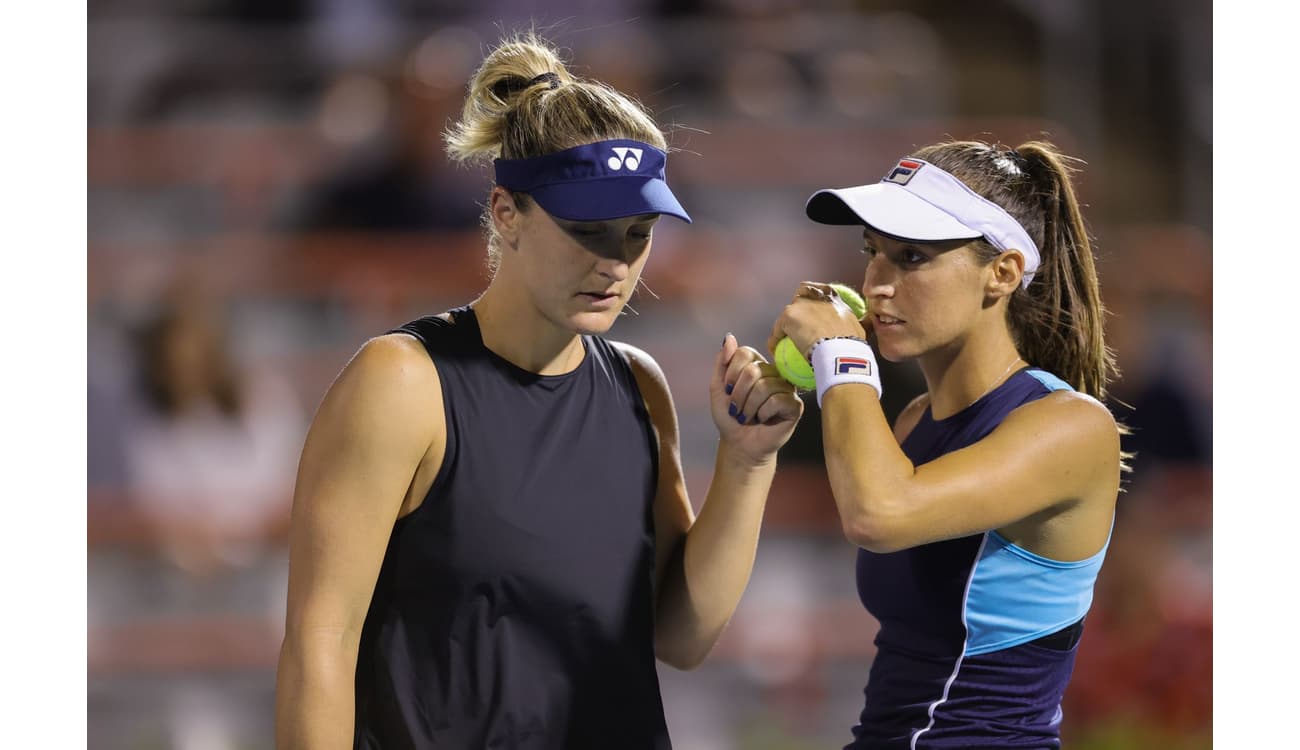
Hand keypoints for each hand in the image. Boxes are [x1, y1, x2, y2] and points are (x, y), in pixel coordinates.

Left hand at [711, 334, 803, 463]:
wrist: (739, 443)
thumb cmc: (730, 416)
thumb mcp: (718, 387)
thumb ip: (722, 361)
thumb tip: (729, 336)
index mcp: (756, 364)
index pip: (744, 353)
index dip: (731, 373)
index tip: (727, 391)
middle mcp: (774, 372)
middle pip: (753, 370)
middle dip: (738, 394)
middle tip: (737, 408)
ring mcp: (786, 388)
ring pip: (764, 387)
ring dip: (749, 407)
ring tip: (748, 416)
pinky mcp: (795, 405)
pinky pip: (777, 401)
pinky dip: (763, 413)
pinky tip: (764, 420)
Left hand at [767, 281, 869, 357]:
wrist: (840, 350)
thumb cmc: (851, 344)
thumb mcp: (859, 329)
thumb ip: (859, 324)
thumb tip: (869, 325)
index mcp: (834, 298)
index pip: (822, 290)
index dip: (815, 296)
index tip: (812, 306)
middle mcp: (817, 297)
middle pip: (802, 293)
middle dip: (798, 304)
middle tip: (796, 321)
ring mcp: (801, 304)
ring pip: (787, 313)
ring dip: (785, 323)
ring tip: (782, 338)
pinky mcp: (789, 316)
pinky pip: (777, 331)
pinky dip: (775, 340)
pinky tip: (774, 350)